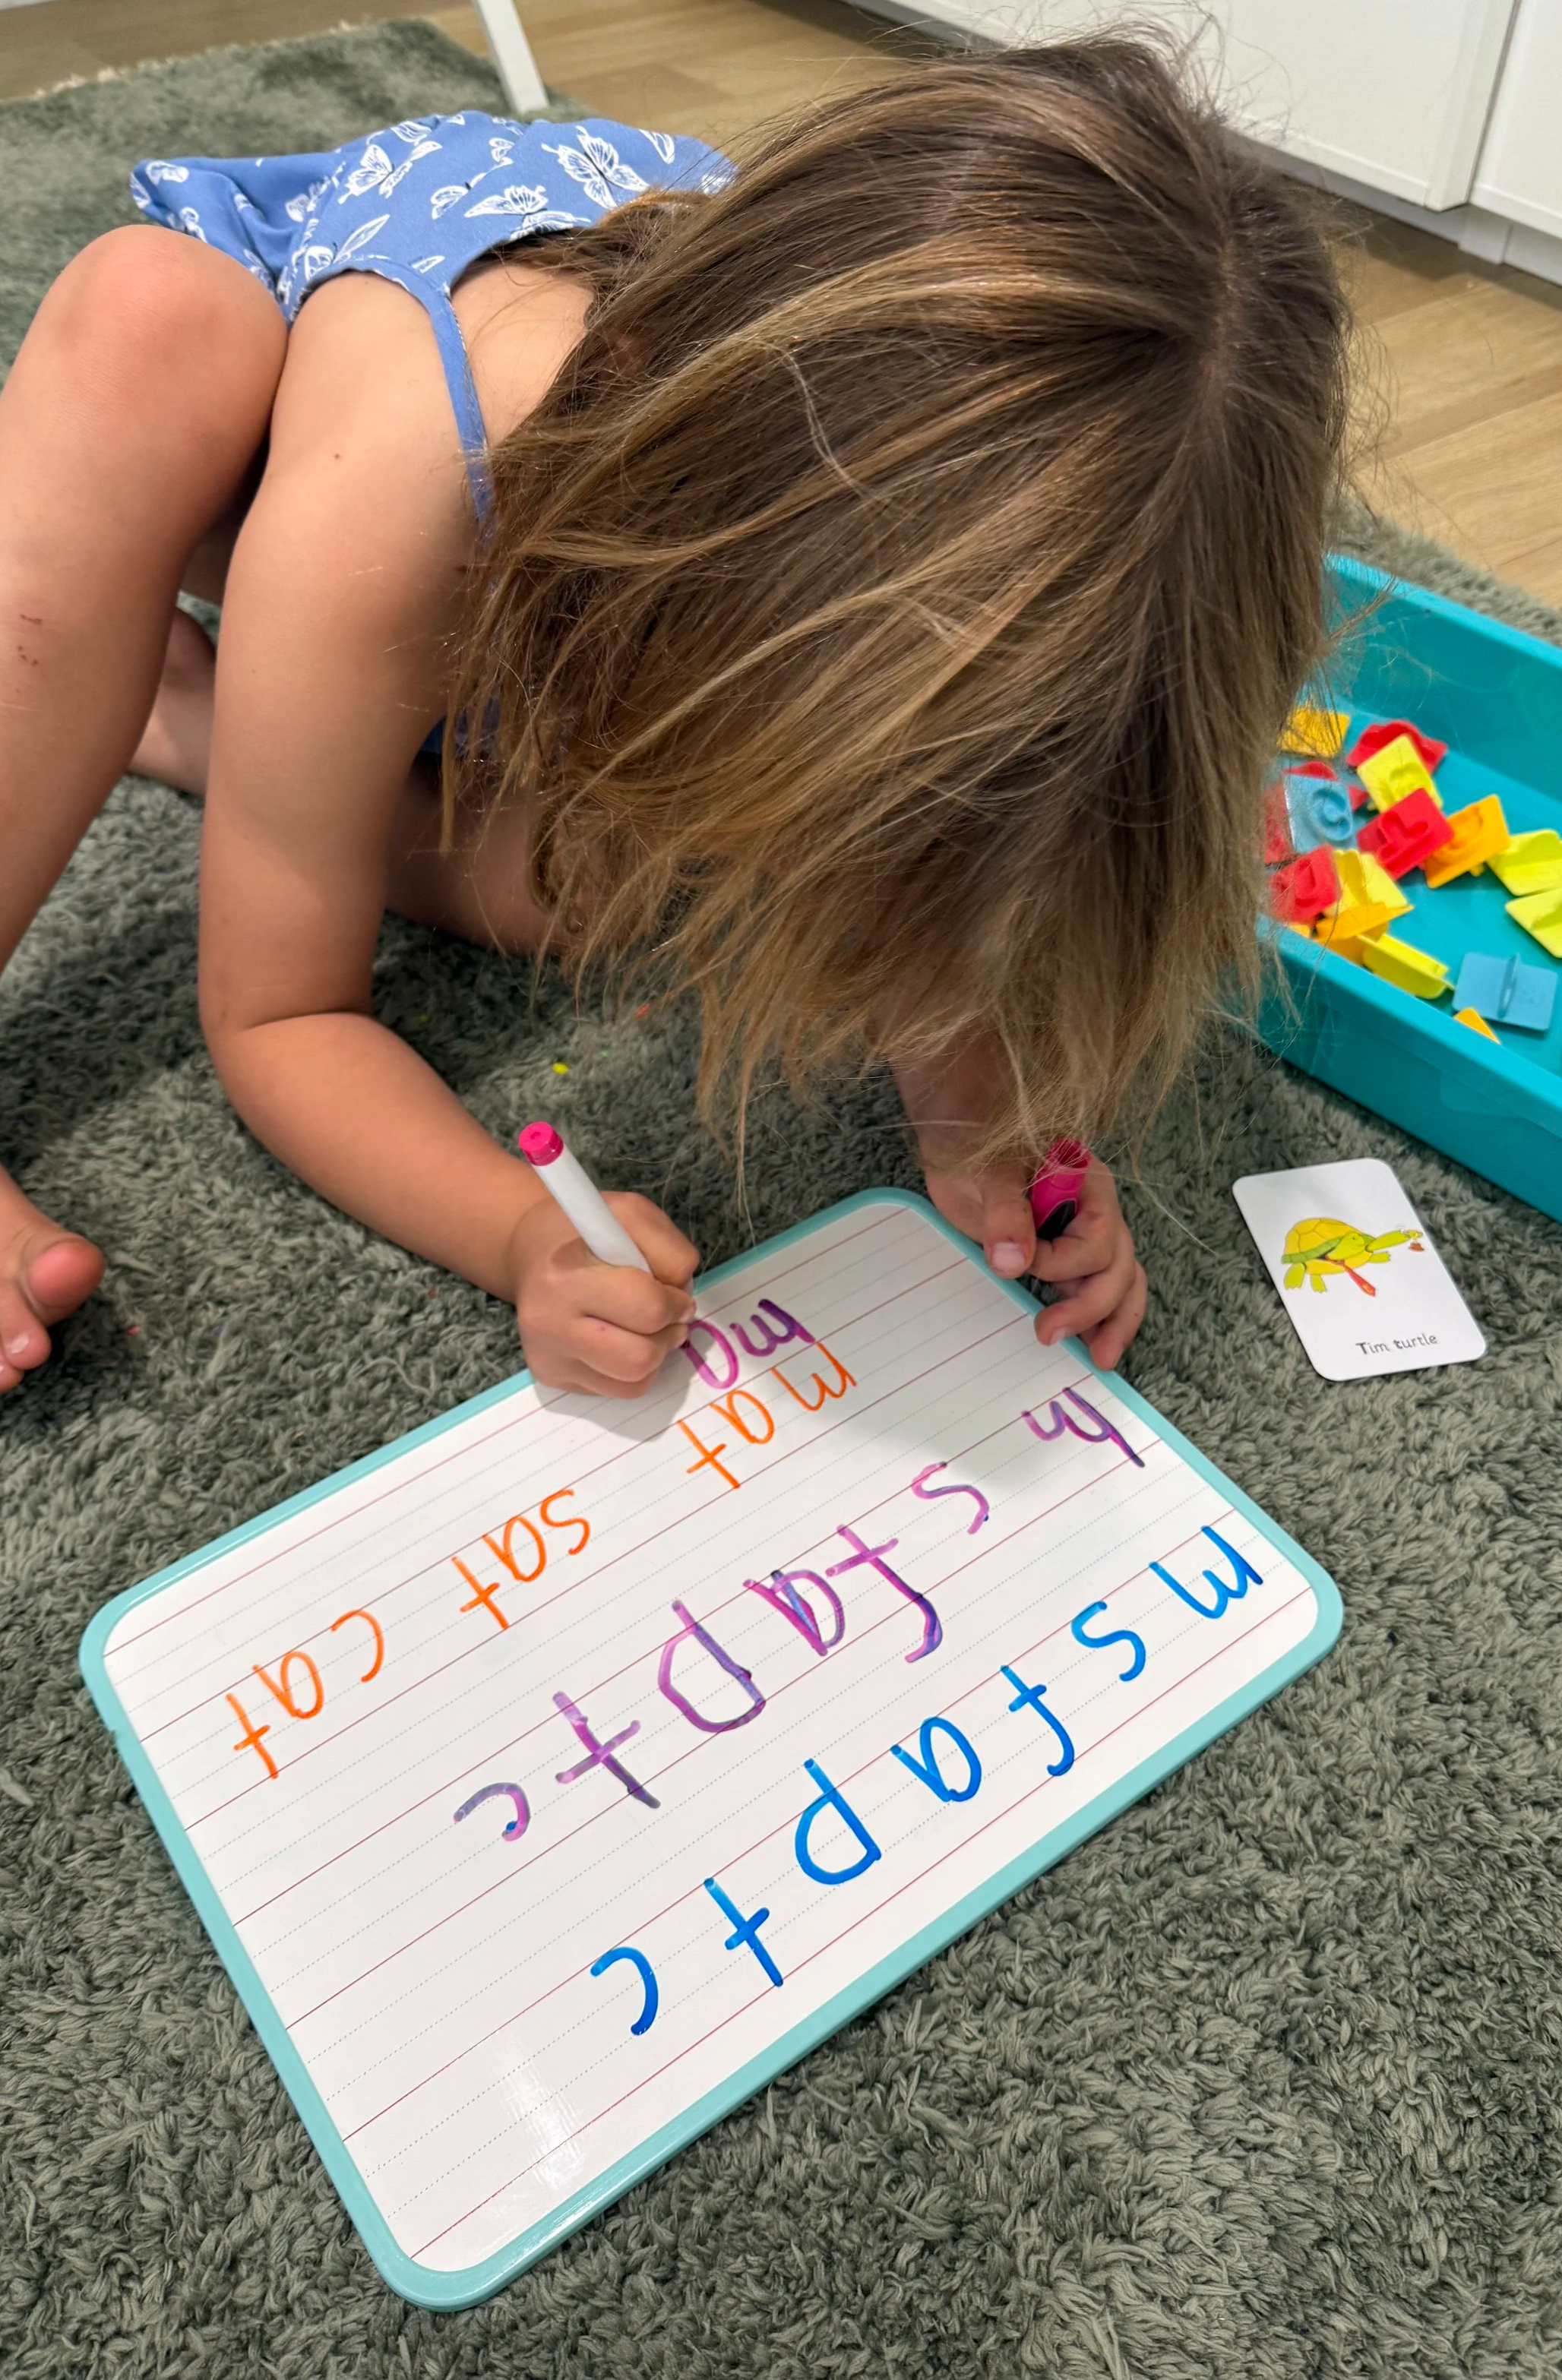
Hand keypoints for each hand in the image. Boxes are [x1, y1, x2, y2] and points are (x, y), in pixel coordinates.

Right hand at [509, 1190, 698, 1396]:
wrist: (530, 1254)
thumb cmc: (584, 1234)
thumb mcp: (632, 1216)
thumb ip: (669, 1252)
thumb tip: (682, 1299)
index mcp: (565, 1275)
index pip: (645, 1309)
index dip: (675, 1303)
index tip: (677, 1295)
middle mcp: (548, 1322)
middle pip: (640, 1358)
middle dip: (667, 1336)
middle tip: (669, 1317)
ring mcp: (548, 1356)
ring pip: (633, 1382)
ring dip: (655, 1355)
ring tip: (647, 1328)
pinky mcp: (551, 1378)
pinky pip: (617, 1390)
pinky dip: (634, 1370)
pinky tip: (623, 1340)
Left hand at [921, 1155, 1146, 1369]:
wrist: (960, 1148)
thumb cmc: (977, 1147)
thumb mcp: (987, 1172)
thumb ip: (1003, 1211)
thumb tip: (1012, 1262)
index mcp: (1087, 1181)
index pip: (1096, 1236)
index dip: (1062, 1261)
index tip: (1019, 1265)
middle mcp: (1096, 1210)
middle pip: (1117, 1265)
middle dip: (1089, 1306)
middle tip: (1049, 1334)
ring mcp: (1085, 1236)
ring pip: (1121, 1281)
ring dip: (1111, 1322)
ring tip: (1100, 1359)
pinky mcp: (1069, 1258)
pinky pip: (1100, 1288)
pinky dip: (1100, 1320)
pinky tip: (1095, 1346)